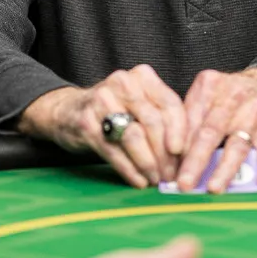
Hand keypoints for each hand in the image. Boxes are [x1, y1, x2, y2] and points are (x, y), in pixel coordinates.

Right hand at [19, 65, 186, 187]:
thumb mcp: (140, 104)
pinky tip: (138, 181)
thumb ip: (163, 119)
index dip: (180, 131)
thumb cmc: (114, 110)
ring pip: (134, 136)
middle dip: (165, 154)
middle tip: (171, 176)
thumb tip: (189, 154)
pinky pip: (113, 150)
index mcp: (142, 76)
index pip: (169, 103)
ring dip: (148, 164)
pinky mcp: (85, 122)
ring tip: (155, 180)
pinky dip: (129, 170)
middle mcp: (122, 83)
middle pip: (153, 122)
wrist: (67, 110)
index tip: (183, 153)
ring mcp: (101, 101)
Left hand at [176, 68, 256, 193]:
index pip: (190, 118)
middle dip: (196, 160)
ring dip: (225, 169)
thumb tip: (170, 160)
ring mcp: (255, 113)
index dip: (179, 145)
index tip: (169, 168)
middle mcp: (233, 97)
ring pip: (238, 144)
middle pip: (212, 131)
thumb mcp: (204, 95)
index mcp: (209, 86)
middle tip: (184, 183)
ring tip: (214, 188)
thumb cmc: (226, 98)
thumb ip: (188, 121)